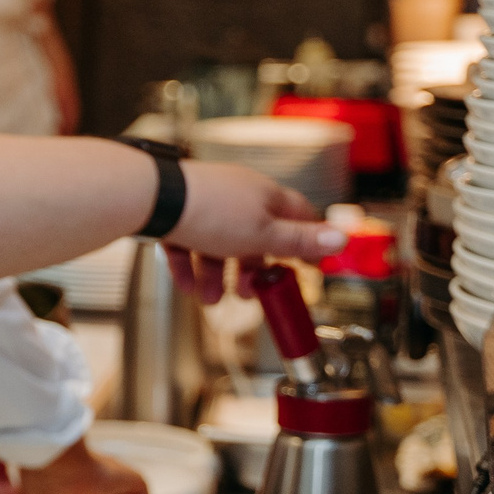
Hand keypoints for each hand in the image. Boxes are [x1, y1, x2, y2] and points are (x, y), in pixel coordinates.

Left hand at [160, 161, 344, 304]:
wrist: (153, 199)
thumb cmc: (209, 211)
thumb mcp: (264, 234)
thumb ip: (300, 240)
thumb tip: (340, 238)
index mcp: (265, 195)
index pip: (298, 215)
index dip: (307, 240)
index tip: (309, 264)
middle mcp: (236, 195)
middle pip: (254, 236)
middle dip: (253, 269)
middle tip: (252, 292)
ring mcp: (204, 203)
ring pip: (218, 244)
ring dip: (217, 276)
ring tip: (211, 299)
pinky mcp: (176, 213)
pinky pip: (188, 243)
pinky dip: (189, 266)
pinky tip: (188, 286)